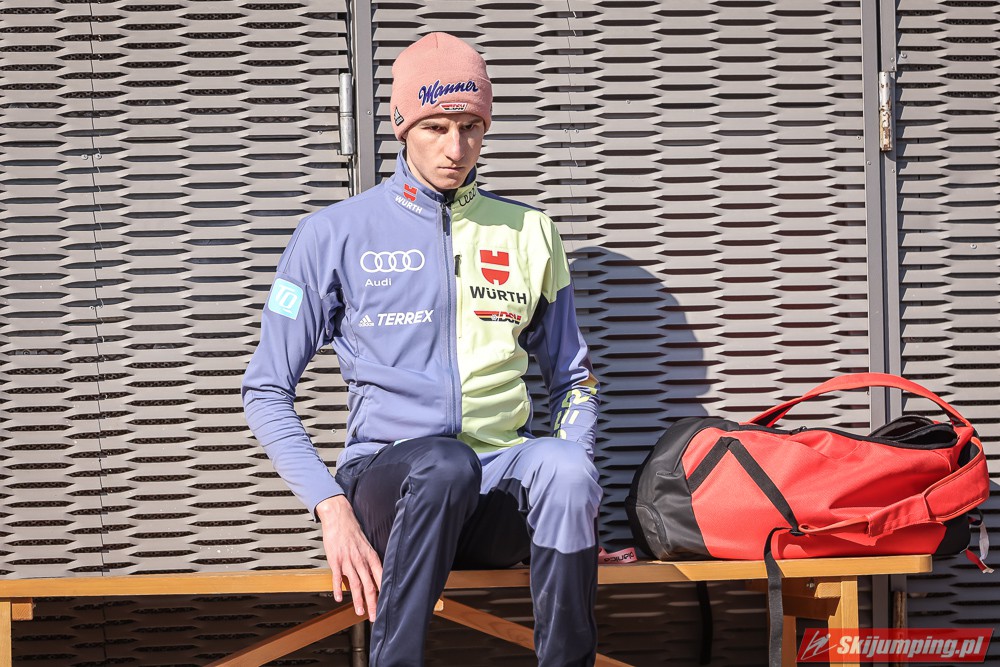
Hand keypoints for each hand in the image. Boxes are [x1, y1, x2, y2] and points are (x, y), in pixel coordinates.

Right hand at [316, 495, 382, 621]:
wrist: (340, 518)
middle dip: (373, 603)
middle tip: (375, 617)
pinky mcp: (336, 560)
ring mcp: (348, 561)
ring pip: (355, 584)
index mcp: (371, 557)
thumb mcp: (367, 546)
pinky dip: (338, 588)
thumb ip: (371, 562)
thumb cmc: (353, 533)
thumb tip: (377, 577)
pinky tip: (339, 598)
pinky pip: (337, 577)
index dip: (383, 594)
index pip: (381, 579)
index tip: (386, 606)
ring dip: (358, 601)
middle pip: (369, 585)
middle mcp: (361, 560)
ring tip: (360, 613)